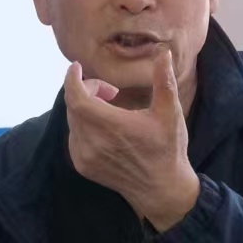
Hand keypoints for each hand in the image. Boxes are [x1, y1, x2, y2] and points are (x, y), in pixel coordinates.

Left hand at [64, 47, 200, 231]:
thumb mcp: (170, 112)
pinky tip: (103, 128)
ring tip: (109, 108)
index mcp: (113, 126)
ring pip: (72, 120)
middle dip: (86, 90)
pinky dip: (82, 124)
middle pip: (73, 105)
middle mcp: (94, 142)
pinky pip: (73, 135)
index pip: (77, 97)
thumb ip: (163, 81)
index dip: (72, 79)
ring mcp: (85, 156)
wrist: (161, 189)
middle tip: (108, 90)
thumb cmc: (168, 148)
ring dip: (84, 107)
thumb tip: (162, 52)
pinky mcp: (81, 165)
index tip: (77, 67)